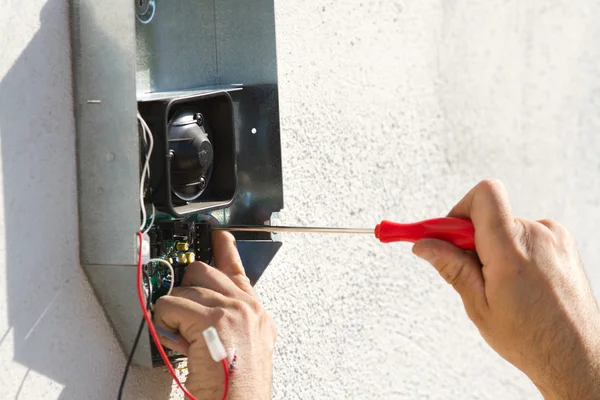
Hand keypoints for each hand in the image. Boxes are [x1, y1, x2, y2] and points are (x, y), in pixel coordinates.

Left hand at [154, 230, 276, 398]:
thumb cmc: (240, 386)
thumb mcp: (246, 347)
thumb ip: (232, 321)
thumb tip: (203, 310)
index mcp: (255, 312)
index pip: (237, 268)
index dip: (224, 248)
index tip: (218, 234)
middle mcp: (246, 306)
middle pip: (204, 271)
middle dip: (187, 290)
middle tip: (185, 315)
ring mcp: (231, 310)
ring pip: (185, 288)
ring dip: (175, 312)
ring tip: (183, 337)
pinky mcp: (212, 318)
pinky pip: (171, 305)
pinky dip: (165, 322)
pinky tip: (178, 341)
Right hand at [412, 180, 599, 398]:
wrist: (575, 355)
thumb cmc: (532, 338)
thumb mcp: (479, 306)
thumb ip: (452, 267)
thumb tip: (424, 246)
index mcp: (512, 251)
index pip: (483, 196)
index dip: (458, 210)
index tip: (444, 233)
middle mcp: (538, 236)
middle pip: (489, 214)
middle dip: (471, 237)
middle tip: (470, 270)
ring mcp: (555, 237)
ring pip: (506, 226)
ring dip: (494, 246)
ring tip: (501, 284)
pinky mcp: (563, 243)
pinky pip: (526, 233)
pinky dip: (515, 250)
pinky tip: (518, 280)